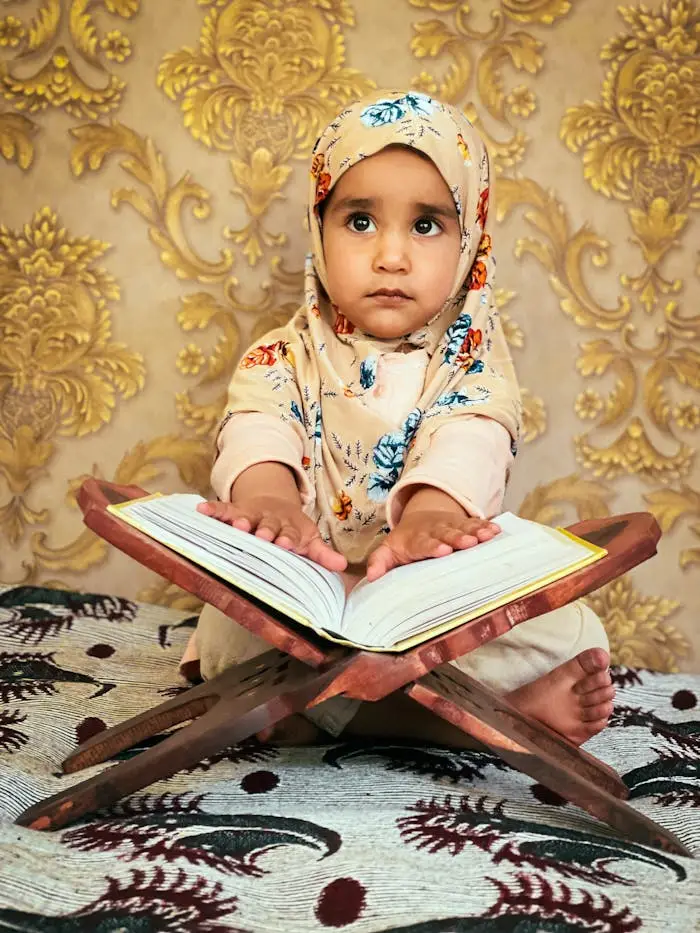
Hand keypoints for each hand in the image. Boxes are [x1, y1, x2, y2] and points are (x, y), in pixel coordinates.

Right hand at [197, 495, 346, 572]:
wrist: (276, 504)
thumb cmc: (293, 531)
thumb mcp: (309, 540)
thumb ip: (323, 554)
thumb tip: (343, 567)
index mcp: (290, 529)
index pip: (291, 534)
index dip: (289, 538)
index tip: (288, 543)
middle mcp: (271, 521)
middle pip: (268, 526)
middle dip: (266, 531)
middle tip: (262, 536)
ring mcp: (253, 515)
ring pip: (247, 518)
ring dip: (242, 521)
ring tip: (237, 525)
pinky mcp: (236, 510)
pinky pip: (224, 509)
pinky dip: (213, 509)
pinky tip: (201, 509)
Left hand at [366, 493, 499, 581]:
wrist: (419, 517)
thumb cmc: (404, 542)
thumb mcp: (388, 550)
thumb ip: (379, 562)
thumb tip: (371, 577)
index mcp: (415, 540)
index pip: (422, 544)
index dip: (432, 547)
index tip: (442, 551)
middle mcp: (434, 531)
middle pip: (446, 534)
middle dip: (456, 538)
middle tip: (467, 543)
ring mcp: (450, 526)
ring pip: (463, 528)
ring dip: (475, 532)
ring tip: (487, 536)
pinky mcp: (463, 524)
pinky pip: (476, 524)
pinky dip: (486, 526)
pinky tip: (497, 531)